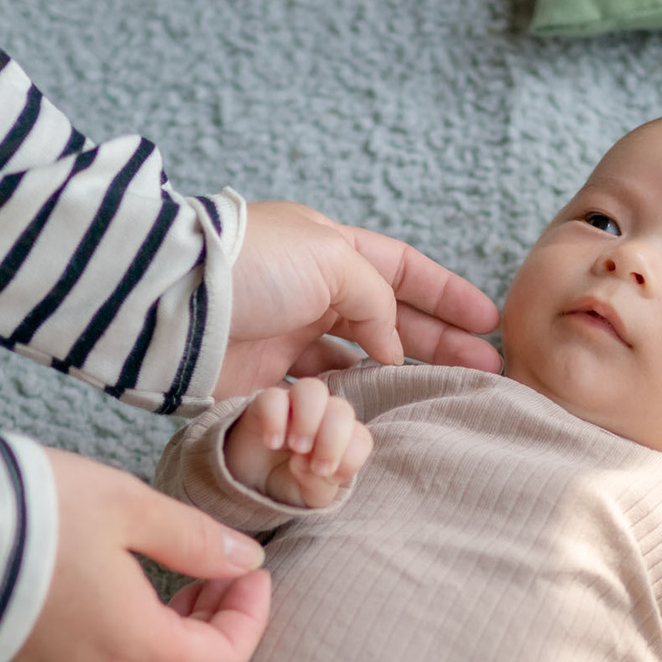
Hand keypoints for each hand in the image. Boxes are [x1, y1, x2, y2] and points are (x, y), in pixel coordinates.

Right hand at [0, 449, 272, 661]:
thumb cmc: (29, 511)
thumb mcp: (124, 506)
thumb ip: (192, 538)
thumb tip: (243, 560)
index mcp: (133, 645)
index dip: (250, 620)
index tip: (251, 572)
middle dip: (218, 632)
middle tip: (221, 575)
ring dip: (176, 637)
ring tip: (179, 577)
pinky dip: (133, 640)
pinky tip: (126, 589)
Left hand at [218, 201, 502, 396]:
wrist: (175, 302)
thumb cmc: (255, 266)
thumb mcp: (332, 260)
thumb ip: (377, 301)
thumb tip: (392, 349)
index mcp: (330, 248)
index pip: (402, 269)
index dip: (446, 294)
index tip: (487, 321)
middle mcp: (313, 290)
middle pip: (390, 318)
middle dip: (439, 343)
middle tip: (486, 370)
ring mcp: (289, 336)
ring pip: (360, 360)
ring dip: (402, 376)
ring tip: (446, 395)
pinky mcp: (265, 379)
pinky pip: (321, 394)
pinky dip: (353, 402)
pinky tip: (385, 413)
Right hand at [224, 378, 374, 507]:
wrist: (252, 481)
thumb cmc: (289, 483)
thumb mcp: (309, 495)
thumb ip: (319, 484)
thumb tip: (308, 462)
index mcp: (342, 439)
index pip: (361, 438)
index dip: (350, 457)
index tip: (328, 476)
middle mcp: (323, 416)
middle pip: (341, 409)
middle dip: (332, 439)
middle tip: (314, 466)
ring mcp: (294, 406)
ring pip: (312, 389)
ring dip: (309, 419)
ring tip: (296, 448)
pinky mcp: (264, 403)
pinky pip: (273, 396)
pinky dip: (275, 419)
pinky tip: (271, 442)